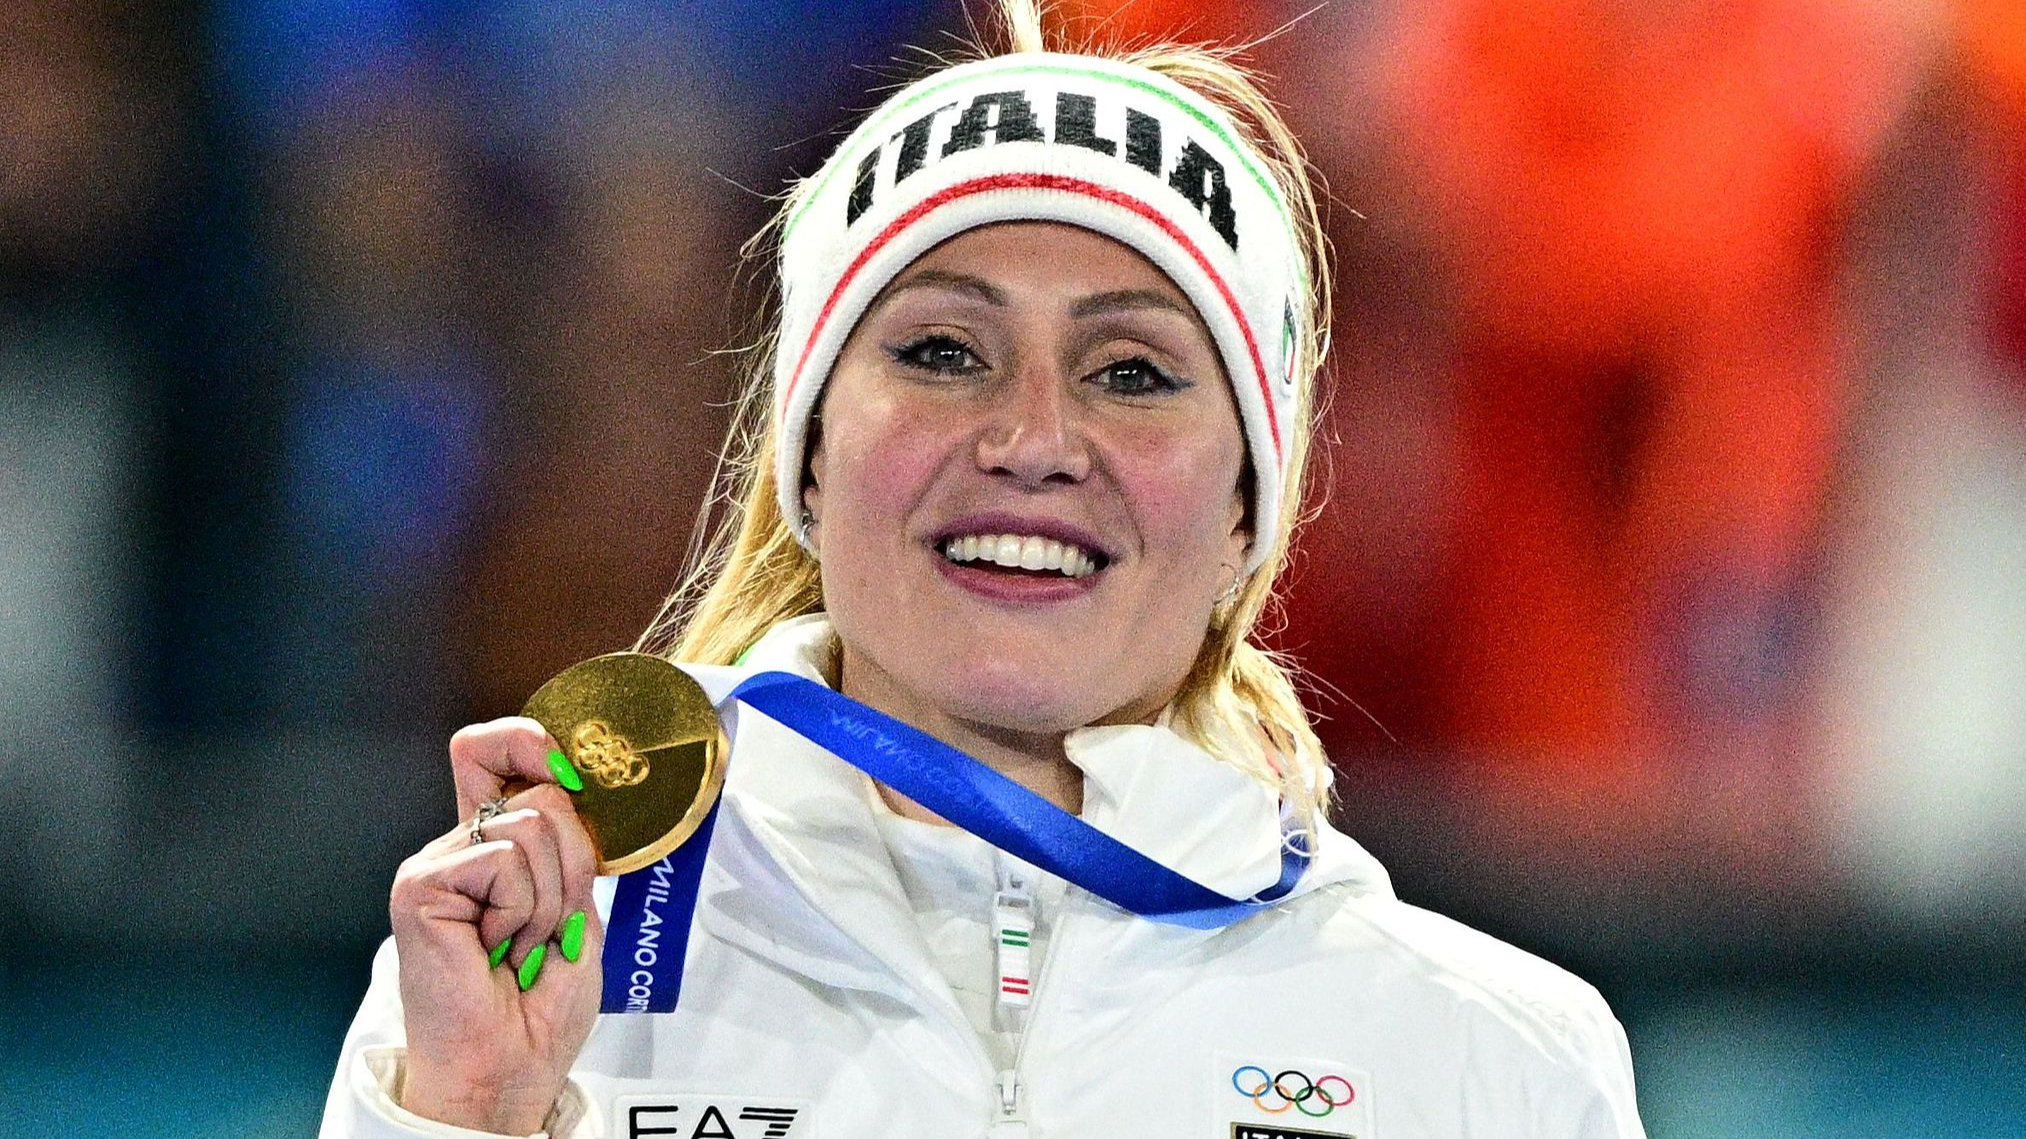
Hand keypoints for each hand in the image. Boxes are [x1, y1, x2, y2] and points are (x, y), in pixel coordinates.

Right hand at [388, 718, 602, 1133]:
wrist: (511, 1066)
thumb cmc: (540, 1001)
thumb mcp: (578, 906)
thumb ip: (569, 843)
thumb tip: (567, 780)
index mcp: (495, 844)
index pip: (491, 751)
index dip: (529, 739)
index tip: (569, 771)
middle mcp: (460, 844)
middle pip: (540, 791)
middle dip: (574, 863)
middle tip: (548, 926)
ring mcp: (436, 863)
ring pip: (531, 826)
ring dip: (550, 898)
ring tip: (520, 946)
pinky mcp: (419, 885)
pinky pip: (503, 861)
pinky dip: (521, 911)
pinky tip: (495, 950)